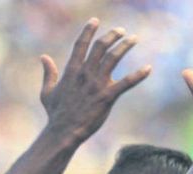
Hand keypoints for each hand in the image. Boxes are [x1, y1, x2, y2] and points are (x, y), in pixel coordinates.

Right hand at [39, 18, 151, 143]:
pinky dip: (138, 75)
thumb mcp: (48, 92)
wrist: (63, 132)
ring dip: (125, 46)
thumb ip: (48, 73)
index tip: (95, 21)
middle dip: (112, 36)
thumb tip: (44, 57)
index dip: (88, 31)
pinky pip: (126, 83)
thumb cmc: (56, 114)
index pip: (81, 45)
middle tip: (121, 31)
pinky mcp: (107, 97)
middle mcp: (85, 74)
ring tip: (133, 39)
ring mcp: (96, 85)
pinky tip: (148, 68)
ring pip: (113, 58)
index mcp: (71, 71)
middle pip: (101, 47)